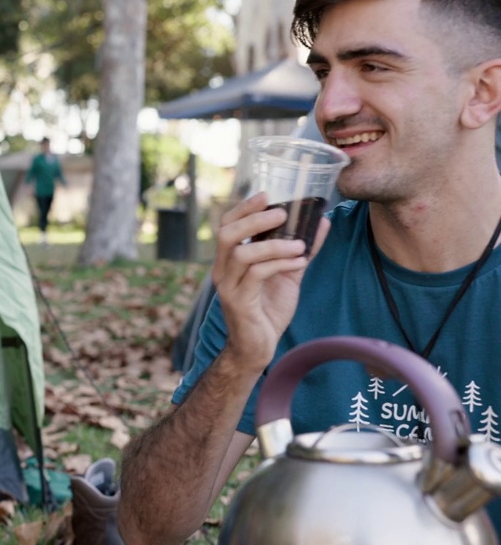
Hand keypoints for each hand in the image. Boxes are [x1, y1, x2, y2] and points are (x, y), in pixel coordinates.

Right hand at [212, 192, 329, 370]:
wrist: (256, 349)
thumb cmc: (267, 311)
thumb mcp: (287, 275)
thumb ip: (300, 250)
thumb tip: (321, 222)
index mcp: (229, 261)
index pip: (227, 226)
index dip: (244, 208)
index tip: (266, 195)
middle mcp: (222, 271)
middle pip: (227, 234)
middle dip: (254, 219)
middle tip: (281, 213)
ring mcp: (228, 287)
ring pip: (242, 253)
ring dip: (273, 245)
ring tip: (299, 244)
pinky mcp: (239, 302)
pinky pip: (256, 275)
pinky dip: (280, 264)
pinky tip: (299, 262)